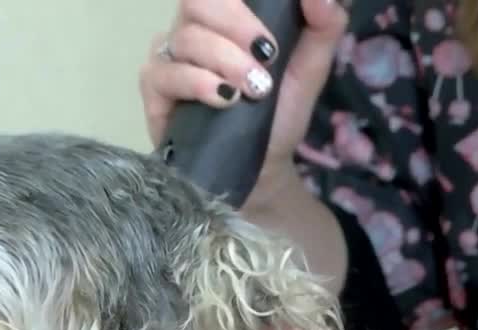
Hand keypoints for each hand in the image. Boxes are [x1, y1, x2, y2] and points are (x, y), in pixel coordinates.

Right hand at [137, 0, 347, 200]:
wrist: (261, 165)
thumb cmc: (278, 112)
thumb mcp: (310, 68)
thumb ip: (323, 25)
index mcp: (225, 16)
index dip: (241, 5)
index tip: (272, 35)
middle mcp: (192, 29)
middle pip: (197, 1)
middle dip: (237, 26)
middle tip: (267, 58)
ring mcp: (169, 57)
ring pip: (186, 38)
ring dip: (225, 61)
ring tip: (254, 90)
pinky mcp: (153, 89)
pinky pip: (164, 73)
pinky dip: (197, 82)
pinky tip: (223, 99)